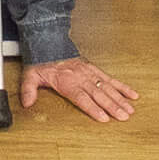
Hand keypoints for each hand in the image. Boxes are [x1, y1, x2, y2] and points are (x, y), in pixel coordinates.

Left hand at [21, 55, 139, 123]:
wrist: (50, 42)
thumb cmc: (42, 61)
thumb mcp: (31, 75)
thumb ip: (29, 89)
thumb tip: (26, 103)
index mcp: (67, 81)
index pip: (82, 97)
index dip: (93, 108)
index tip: (104, 117)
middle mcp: (81, 77)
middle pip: (99, 95)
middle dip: (112, 106)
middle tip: (124, 117)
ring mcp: (90, 73)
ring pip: (107, 88)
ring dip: (120, 99)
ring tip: (130, 110)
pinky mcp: (95, 70)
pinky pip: (110, 79)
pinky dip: (122, 87)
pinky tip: (132, 95)